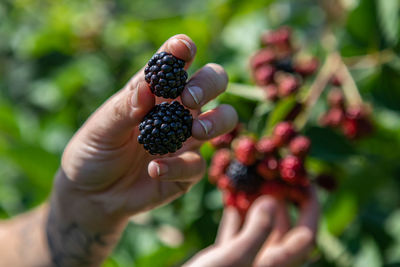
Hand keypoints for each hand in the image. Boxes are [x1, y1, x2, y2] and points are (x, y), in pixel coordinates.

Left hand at [59, 34, 236, 217]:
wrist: (91, 195)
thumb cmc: (95, 151)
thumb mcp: (102, 127)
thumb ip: (125, 108)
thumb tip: (148, 90)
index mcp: (156, 92)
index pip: (175, 63)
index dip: (182, 51)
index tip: (182, 48)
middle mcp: (178, 110)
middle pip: (213, 82)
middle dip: (208, 84)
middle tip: (189, 98)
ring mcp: (186, 140)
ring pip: (223, 119)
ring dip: (215, 121)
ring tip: (194, 130)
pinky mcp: (187, 171)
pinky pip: (196, 165)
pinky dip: (177, 166)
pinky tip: (154, 169)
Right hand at [185, 188, 318, 266]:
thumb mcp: (236, 257)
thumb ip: (258, 229)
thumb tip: (272, 200)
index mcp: (276, 266)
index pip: (306, 235)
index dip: (311, 207)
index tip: (304, 181)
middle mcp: (265, 264)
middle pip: (282, 228)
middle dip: (279, 200)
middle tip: (271, 175)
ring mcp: (245, 262)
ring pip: (258, 230)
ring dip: (255, 207)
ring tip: (250, 183)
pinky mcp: (227, 262)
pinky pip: (237, 236)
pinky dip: (236, 219)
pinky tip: (230, 202)